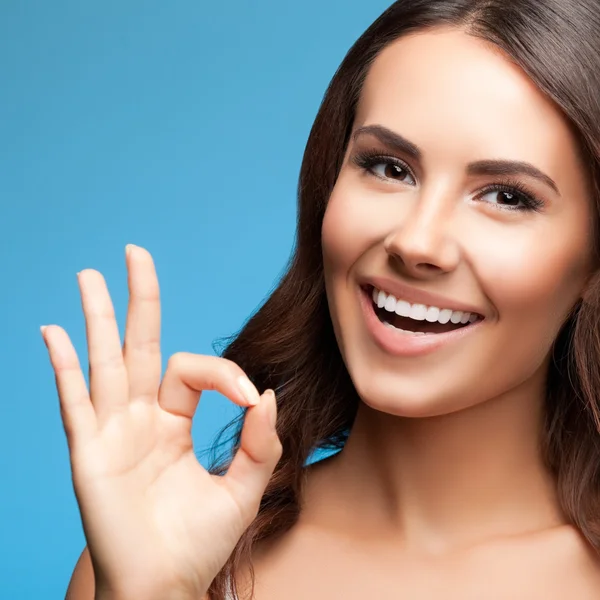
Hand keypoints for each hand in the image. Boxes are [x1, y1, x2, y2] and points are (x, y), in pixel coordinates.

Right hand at [41, 245, 281, 599]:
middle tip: (135, 253)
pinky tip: (53, 331)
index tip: (250, 398)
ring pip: (104, 362)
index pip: (193, 370)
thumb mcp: (244, 487)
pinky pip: (74, 403)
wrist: (167, 586)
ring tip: (90, 275)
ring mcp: (112, 432)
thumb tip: (266, 392)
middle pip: (138, 345)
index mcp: (174, 421)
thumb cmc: (200, 541)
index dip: (225, 373)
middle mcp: (140, 419)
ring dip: (96, 318)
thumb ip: (260, 441)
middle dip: (138, 299)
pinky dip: (63, 367)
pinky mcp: (89, 454)